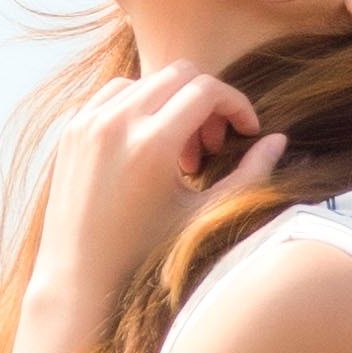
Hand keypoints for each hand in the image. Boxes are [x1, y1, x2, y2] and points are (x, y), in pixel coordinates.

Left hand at [32, 62, 287, 319]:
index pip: (207, 90)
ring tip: (178, 153)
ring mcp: (88, 122)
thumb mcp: (203, 217)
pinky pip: (115, 94)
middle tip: (211, 145)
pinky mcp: (72, 129)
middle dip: (207, 101)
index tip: (247, 131)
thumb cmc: (145, 258)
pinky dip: (140, 108)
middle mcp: (117, 123)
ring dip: (173, 103)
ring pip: (148, 81)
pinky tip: (148, 147)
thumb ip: (249, 175)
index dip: (237, 104)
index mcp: (152, 144)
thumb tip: (279, 140)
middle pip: (180, 75)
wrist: (80, 278)